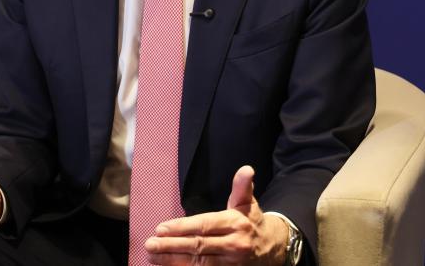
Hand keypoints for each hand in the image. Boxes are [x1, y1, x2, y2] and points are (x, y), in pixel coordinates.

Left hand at [144, 165, 288, 264]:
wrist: (275, 249)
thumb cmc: (252, 222)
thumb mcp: (248, 203)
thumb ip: (242, 187)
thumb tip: (247, 169)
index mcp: (235, 224)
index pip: (204, 226)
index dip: (182, 227)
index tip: (161, 228)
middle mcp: (234, 245)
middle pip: (198, 247)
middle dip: (171, 246)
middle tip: (149, 244)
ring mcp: (232, 264)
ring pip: (198, 264)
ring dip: (173, 261)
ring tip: (152, 257)